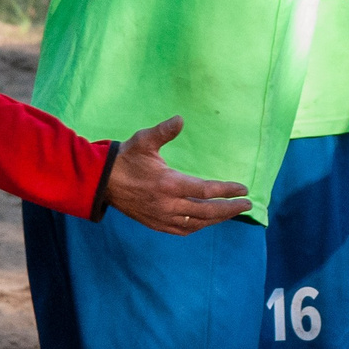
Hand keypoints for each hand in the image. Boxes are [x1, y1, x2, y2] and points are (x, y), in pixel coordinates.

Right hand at [103, 117, 252, 232]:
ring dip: (217, 219)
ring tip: (232, 212)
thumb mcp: (144, 140)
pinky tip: (208, 220)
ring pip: (197, 223)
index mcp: (168, 184)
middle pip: (207, 211)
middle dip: (230, 209)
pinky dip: (199, 226)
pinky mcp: (155, 224)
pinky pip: (183, 230)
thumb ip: (164, 131)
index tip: (243, 189)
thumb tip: (180, 119)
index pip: (206, 190)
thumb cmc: (126, 158)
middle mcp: (168, 204)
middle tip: (247, 205)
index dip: (227, 190)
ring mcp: (162, 217)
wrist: (101, 182)